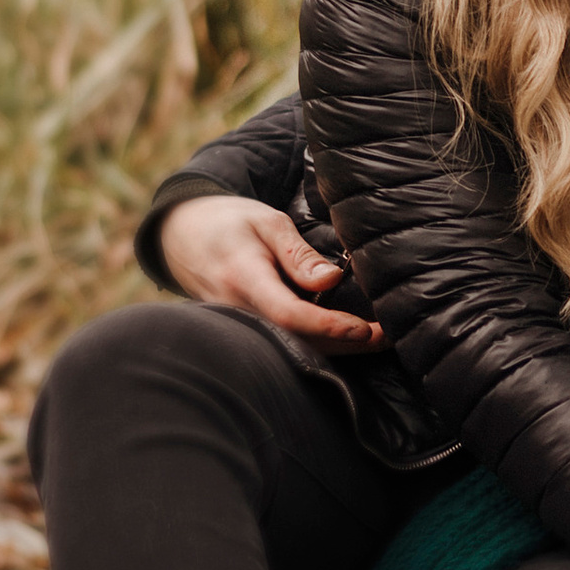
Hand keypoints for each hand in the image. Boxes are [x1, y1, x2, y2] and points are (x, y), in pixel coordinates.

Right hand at [156, 194, 382, 350]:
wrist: (182, 235)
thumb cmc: (228, 222)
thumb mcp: (266, 222)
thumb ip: (299, 254)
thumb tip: (333, 279)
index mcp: (243, 278)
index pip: (289, 314)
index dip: (329, 326)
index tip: (364, 328)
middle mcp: (238, 311)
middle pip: (297, 340)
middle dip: (345, 344)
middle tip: (387, 336)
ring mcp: (238, 325)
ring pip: (292, 346)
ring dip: (336, 348)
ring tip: (377, 337)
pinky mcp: (244, 330)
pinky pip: (282, 342)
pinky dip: (317, 343)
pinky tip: (346, 337)